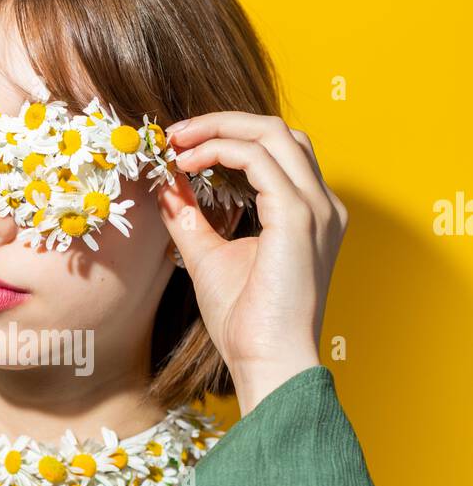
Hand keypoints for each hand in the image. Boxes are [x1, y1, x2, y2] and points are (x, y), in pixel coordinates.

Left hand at [156, 112, 347, 415]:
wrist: (268, 362)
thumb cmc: (245, 324)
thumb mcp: (208, 258)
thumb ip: (190, 218)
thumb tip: (165, 184)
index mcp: (308, 214)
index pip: (274, 152)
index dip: (227, 138)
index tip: (180, 146)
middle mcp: (322, 205)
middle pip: (278, 131)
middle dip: (223, 122)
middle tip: (175, 133)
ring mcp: (316, 208)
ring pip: (273, 133)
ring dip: (220, 128)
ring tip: (177, 142)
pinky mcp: (299, 216)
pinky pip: (258, 158)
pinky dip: (220, 150)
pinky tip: (187, 164)